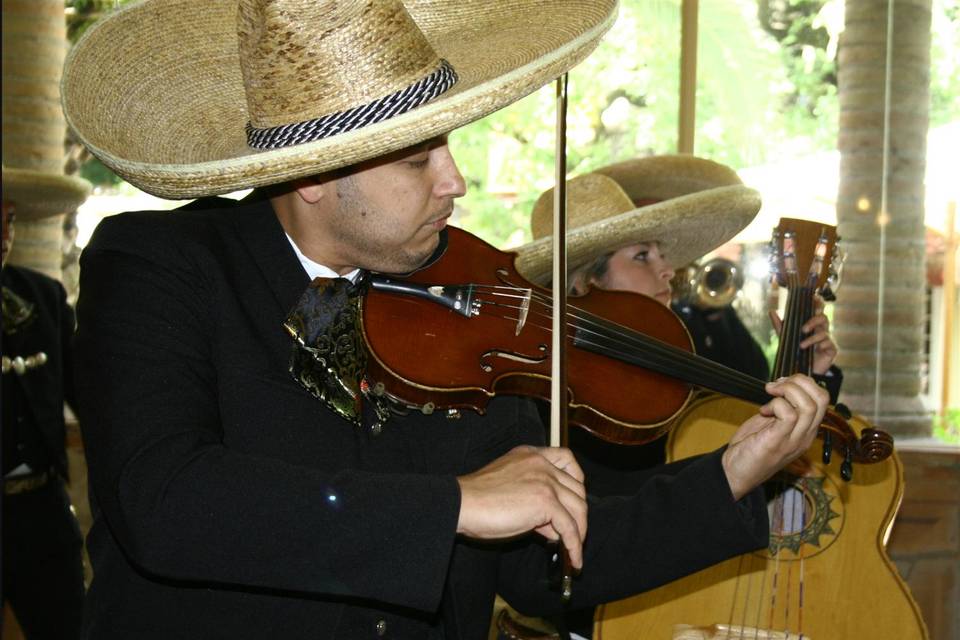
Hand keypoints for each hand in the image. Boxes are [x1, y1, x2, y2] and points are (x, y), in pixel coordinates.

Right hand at [456, 445, 586, 568]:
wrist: (462, 504)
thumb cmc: (476, 500)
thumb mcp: (509, 489)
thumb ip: (533, 499)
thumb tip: (552, 526)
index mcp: (530, 455)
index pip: (566, 457)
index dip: (576, 478)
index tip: (575, 497)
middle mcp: (541, 463)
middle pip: (577, 487)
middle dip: (576, 512)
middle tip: (567, 533)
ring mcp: (545, 480)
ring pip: (578, 508)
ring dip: (579, 532)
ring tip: (572, 551)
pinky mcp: (545, 501)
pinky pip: (570, 527)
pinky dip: (574, 546)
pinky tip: (573, 559)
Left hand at [722, 374, 829, 499]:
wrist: (735, 473)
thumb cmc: (752, 446)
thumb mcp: (772, 424)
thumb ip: (783, 408)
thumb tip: (784, 385)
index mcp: (807, 430)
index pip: (823, 399)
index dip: (804, 383)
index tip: (782, 382)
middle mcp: (806, 436)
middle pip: (822, 399)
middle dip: (800, 381)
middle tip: (777, 384)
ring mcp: (794, 440)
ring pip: (809, 405)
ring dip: (788, 390)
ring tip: (770, 392)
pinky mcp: (778, 442)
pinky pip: (789, 415)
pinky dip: (776, 404)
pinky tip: (763, 410)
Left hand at [769, 299, 837, 374]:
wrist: (803, 369)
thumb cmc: (797, 351)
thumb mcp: (786, 337)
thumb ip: (780, 325)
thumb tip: (771, 311)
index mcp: (813, 324)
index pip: (818, 309)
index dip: (818, 302)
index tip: (813, 298)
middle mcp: (821, 329)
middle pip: (823, 317)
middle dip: (814, 320)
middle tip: (803, 329)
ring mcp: (828, 339)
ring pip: (824, 331)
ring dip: (812, 338)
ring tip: (801, 345)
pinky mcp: (832, 349)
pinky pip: (828, 343)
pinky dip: (819, 345)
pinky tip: (811, 350)